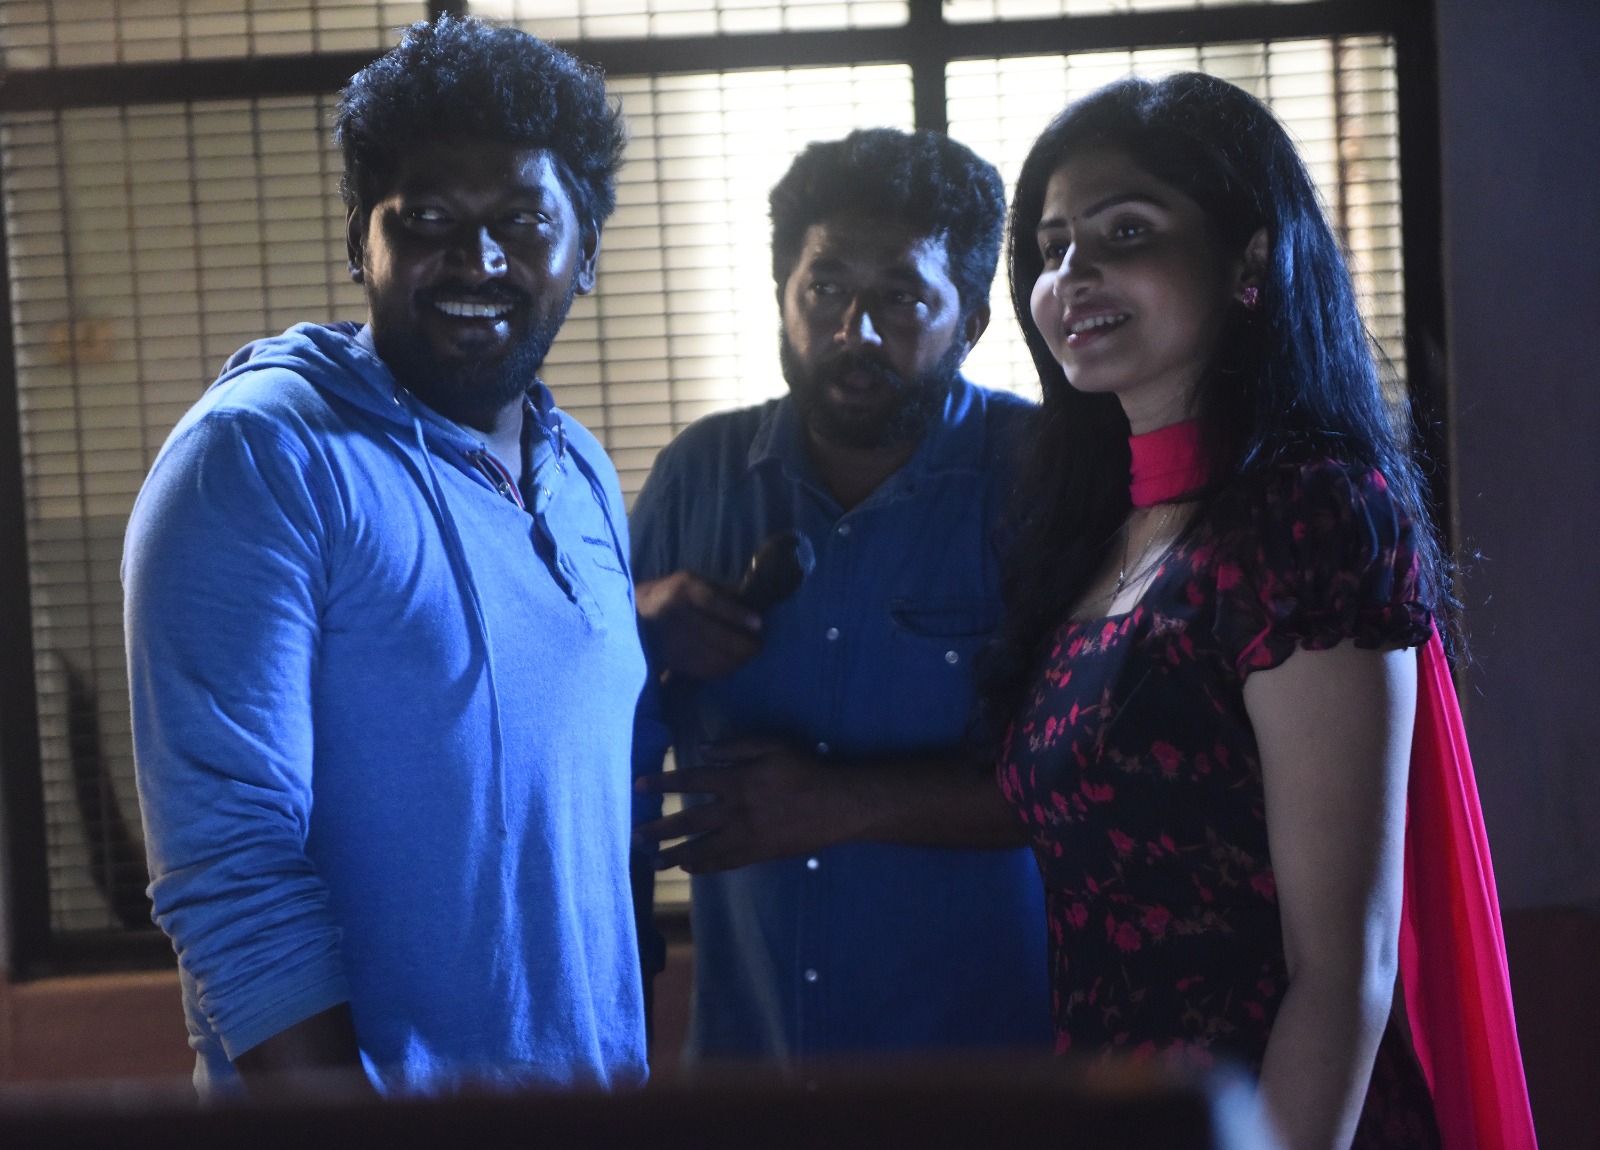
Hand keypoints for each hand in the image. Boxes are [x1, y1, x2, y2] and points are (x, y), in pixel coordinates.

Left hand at [633, 740, 857, 872]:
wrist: (837, 806)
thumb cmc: (806, 770)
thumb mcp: (773, 745)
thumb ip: (737, 746)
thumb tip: (703, 751)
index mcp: (737, 781)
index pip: (690, 781)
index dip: (663, 782)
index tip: (639, 786)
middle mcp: (735, 811)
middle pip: (689, 822)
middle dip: (659, 829)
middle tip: (636, 835)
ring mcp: (746, 837)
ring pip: (703, 849)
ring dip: (675, 855)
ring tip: (653, 861)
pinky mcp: (758, 854)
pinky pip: (725, 863)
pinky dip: (705, 867)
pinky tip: (690, 868)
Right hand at [635, 571, 761, 679]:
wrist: (634, 619)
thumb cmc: (670, 596)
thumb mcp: (690, 582)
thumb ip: (718, 592)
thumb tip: (750, 607)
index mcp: (683, 590)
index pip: (714, 602)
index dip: (739, 615)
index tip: (759, 624)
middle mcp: (677, 615)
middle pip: (718, 635)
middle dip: (745, 644)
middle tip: (759, 646)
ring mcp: (675, 641)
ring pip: (714, 656)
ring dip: (737, 660)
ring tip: (748, 657)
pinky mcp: (674, 661)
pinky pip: (704, 669)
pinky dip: (723, 670)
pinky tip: (732, 666)